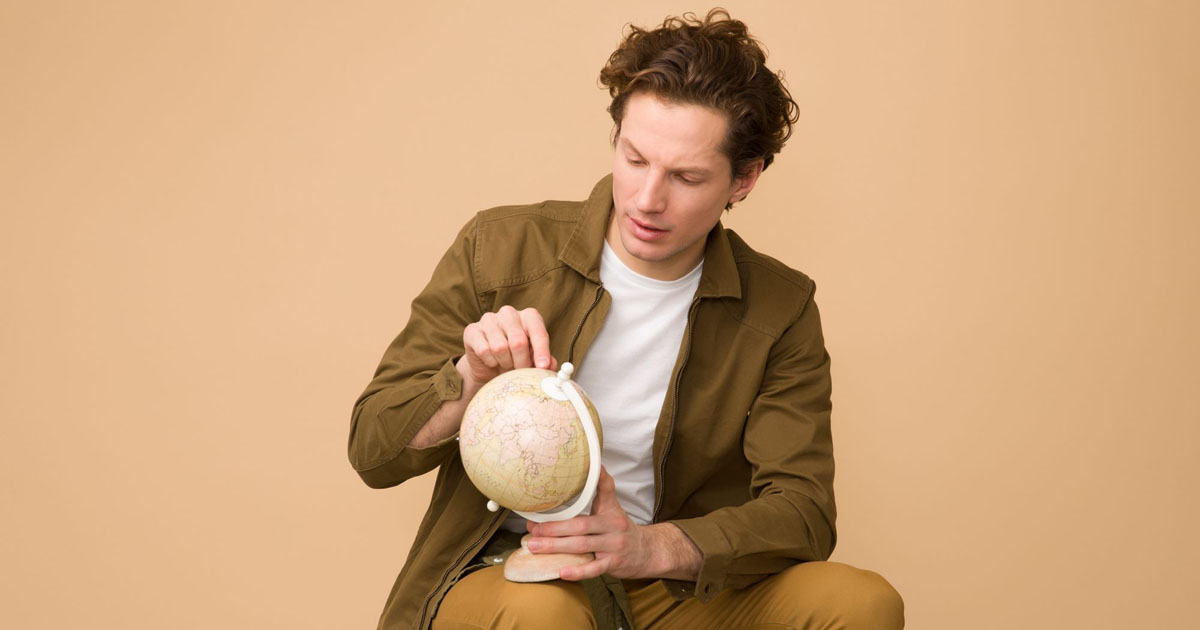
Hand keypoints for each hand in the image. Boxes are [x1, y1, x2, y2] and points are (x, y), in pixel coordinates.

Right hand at [458, 306, 556, 388]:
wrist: (488, 366)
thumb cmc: (515, 359)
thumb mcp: (533, 360)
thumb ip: (545, 361)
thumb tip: (551, 364)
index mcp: (529, 316)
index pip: (538, 331)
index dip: (542, 351)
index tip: (543, 367)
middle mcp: (509, 313)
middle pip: (518, 341)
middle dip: (522, 363)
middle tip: (522, 372)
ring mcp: (489, 319)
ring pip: (500, 347)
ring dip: (505, 363)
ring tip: (506, 365)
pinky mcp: (472, 330)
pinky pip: (484, 350)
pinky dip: (490, 362)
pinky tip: (492, 361)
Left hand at [525, 468, 701, 580]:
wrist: (647, 552)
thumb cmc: (621, 528)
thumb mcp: (614, 507)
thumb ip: (602, 489)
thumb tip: (595, 466)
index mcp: (610, 510)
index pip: (603, 491)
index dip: (596, 480)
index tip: (584, 471)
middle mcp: (612, 526)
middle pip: (580, 525)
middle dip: (554, 527)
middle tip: (533, 529)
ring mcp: (613, 546)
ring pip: (582, 545)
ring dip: (556, 546)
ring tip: (534, 546)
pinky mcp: (613, 564)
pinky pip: (594, 569)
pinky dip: (578, 571)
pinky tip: (562, 571)